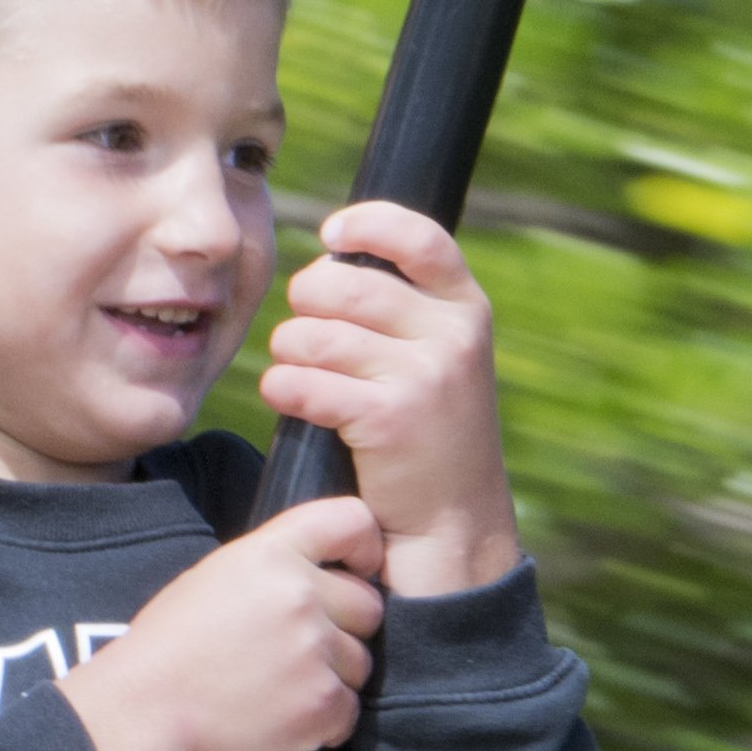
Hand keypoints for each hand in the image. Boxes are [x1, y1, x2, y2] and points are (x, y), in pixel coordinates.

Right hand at [61, 497, 388, 750]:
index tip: (359, 571)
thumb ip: (271, 570)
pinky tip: (281, 720)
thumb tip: (320, 576)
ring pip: (359, 663)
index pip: (352, 521)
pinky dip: (323, 723)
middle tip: (298, 653)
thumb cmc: (166, 652)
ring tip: (279, 691)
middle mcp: (300, 595)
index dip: (366, 547)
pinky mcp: (321, 703)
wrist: (142, 716)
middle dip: (343, 630)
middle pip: (367, 607)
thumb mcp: (212, 581)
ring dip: (330, 679)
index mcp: (271, 555)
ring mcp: (314, 650)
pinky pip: (349, 711)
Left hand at [257, 203, 524, 597]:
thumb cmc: (429, 439)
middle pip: (344, 284)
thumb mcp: (441, 360)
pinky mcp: (389, 419)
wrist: (453, 527)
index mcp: (467, 309)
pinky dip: (284, 388)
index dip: (368, 223)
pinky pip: (306, 383)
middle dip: (306, 304)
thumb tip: (331, 258)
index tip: (331, 234)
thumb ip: (405, 310)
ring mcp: (425, 377)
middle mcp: (452, 336)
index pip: (419, 237)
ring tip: (295, 372)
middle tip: (303, 335)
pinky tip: (285, 397)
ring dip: (288, 352)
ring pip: (315, 334)